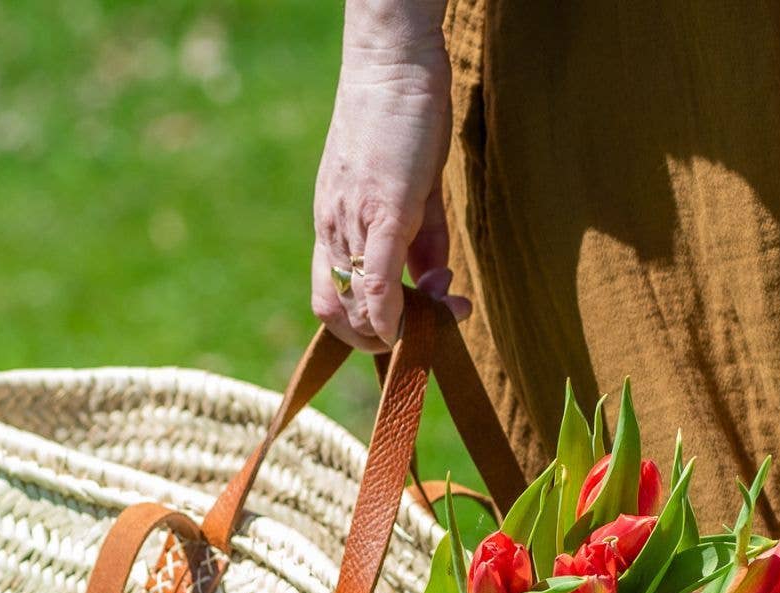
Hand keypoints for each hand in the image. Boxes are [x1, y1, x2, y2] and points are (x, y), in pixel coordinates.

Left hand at [311, 2, 470, 349]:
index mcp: (333, 227)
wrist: (394, 64)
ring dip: (405, 326)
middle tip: (425, 328)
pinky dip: (397, 312)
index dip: (362, 331)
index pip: (331, 303)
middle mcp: (334, 230)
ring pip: (361, 308)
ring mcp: (355, 223)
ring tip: (448, 308)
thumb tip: (433, 280)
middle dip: (382, 341)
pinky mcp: (384, 212)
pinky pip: (379, 282)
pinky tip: (432, 308)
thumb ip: (421, 240)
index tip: (404, 325)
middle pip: (339, 317)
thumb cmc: (402, 121)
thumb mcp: (411, 190)